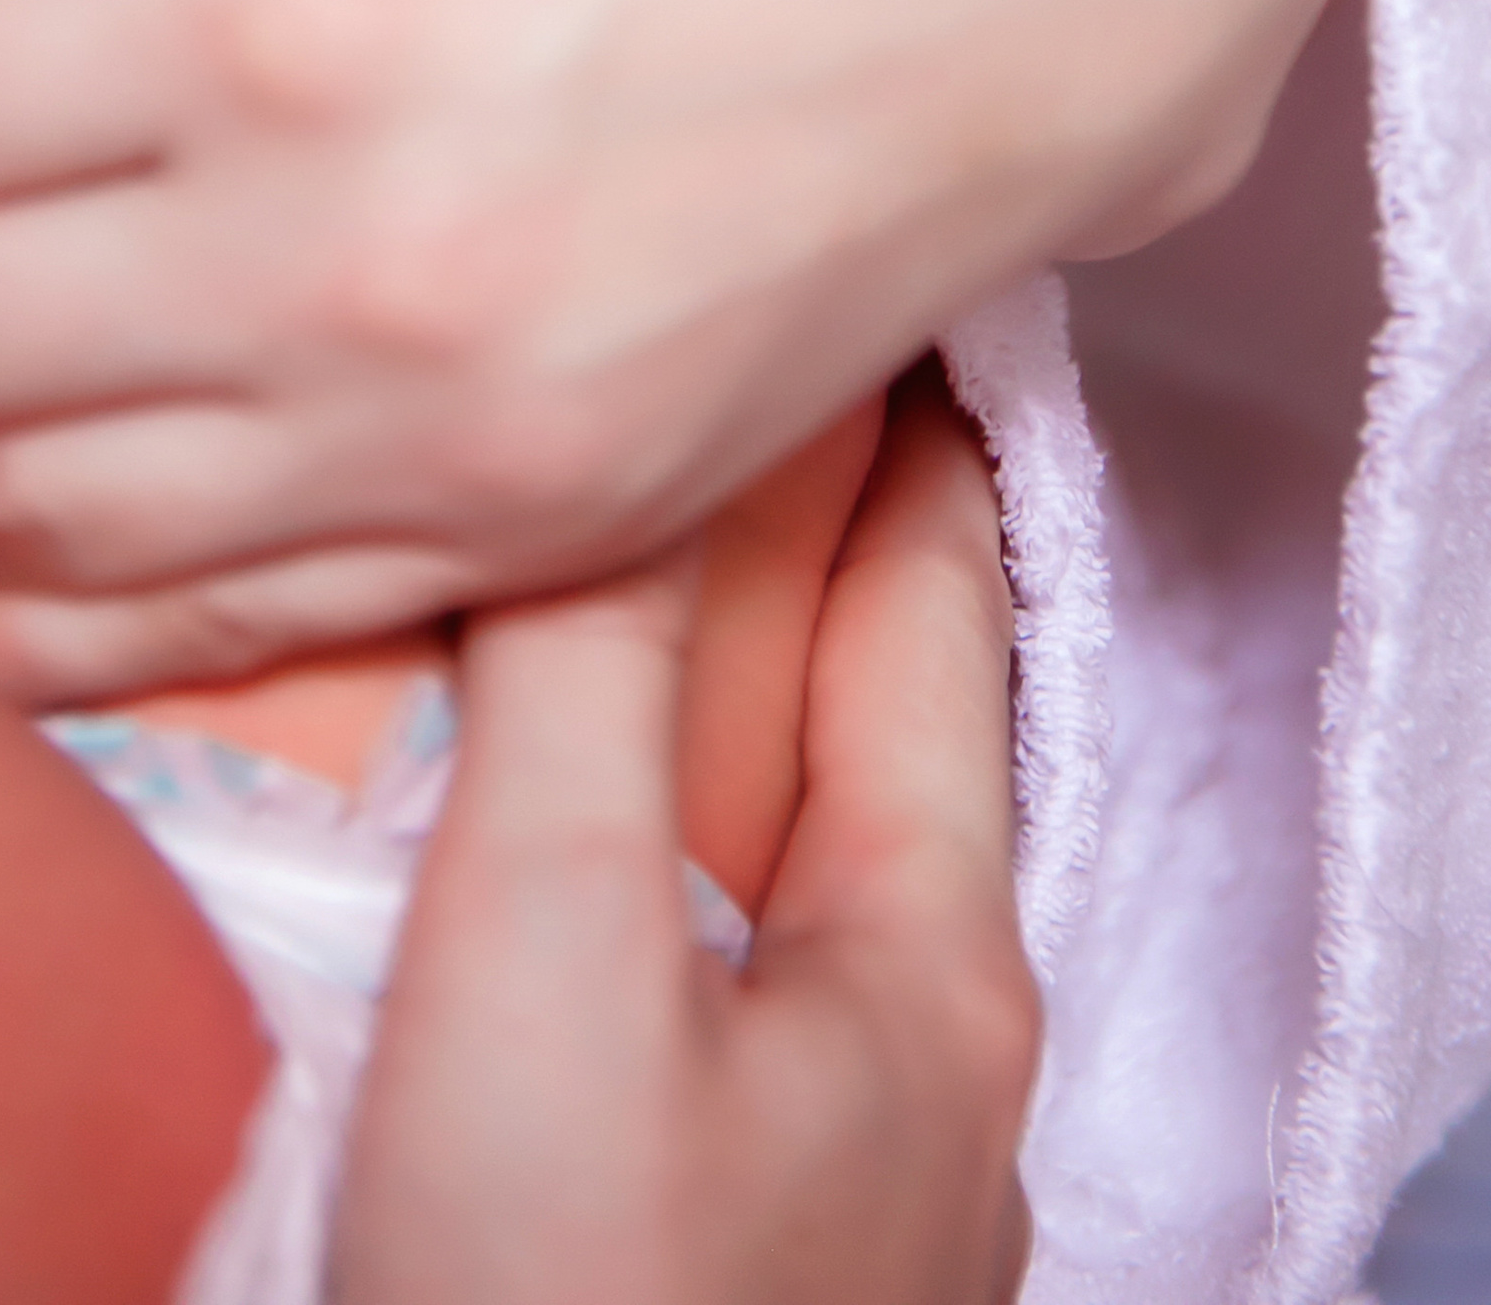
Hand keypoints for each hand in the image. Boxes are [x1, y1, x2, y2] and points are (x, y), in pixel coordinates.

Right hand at [331, 371, 1036, 1304]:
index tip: (840, 285)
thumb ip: (586, 677)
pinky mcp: (736, 1281)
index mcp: (938, 973)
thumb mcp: (553, 947)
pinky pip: (715, 1017)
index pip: (931, 606)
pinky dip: (659, 897)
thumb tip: (622, 425)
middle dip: (789, 578)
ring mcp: (852, 1203)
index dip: (891, 433)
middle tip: (692, 406)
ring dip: (713, 748)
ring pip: (788, 889)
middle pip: (865, 748)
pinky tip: (566, 899)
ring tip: (602, 623)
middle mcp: (930, 1083)